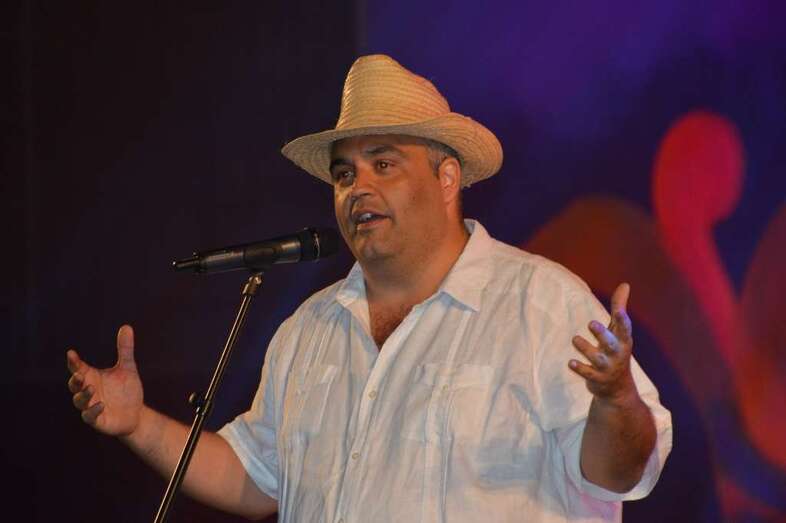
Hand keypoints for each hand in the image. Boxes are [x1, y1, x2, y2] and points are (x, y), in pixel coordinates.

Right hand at [66, 325, 143, 435]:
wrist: (136, 413)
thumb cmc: (127, 390)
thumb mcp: (127, 367)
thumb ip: (125, 349)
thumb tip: (127, 326)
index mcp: (92, 377)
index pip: (78, 368)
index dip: (74, 362)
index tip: (71, 353)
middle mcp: (89, 391)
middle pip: (74, 385)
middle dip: (75, 380)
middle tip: (79, 374)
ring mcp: (91, 406)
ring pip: (80, 401)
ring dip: (83, 395)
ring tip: (91, 387)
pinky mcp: (98, 420)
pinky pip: (90, 416)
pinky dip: (93, 410)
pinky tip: (102, 404)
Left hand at [569, 283, 636, 403]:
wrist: (618, 389)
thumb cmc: (616, 351)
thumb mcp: (619, 331)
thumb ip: (619, 308)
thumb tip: (625, 285)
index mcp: (623, 341)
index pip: (625, 330)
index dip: (623, 321)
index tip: (619, 312)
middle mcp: (617, 354)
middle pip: (610, 344)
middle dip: (602, 334)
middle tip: (591, 323)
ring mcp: (607, 368)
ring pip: (597, 358)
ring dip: (586, 348)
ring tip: (575, 339)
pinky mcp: (597, 379)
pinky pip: (588, 374)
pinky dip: (580, 368)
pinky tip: (570, 362)